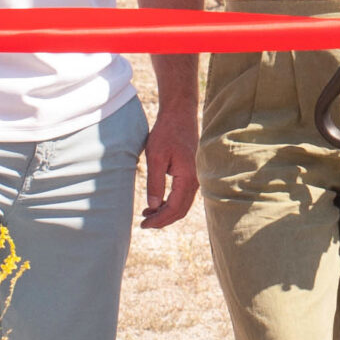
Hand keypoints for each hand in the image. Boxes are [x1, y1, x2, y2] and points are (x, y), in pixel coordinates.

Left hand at [139, 100, 201, 228]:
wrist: (179, 115)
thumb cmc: (166, 133)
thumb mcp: (155, 157)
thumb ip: (155, 183)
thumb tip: (153, 206)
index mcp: (188, 177)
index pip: (175, 208)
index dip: (159, 220)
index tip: (143, 225)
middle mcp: (196, 180)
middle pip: (181, 210)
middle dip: (163, 220)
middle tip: (144, 224)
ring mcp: (196, 177)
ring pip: (183, 204)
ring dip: (166, 212)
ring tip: (147, 215)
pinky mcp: (193, 173)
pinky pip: (184, 195)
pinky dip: (171, 203)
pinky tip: (158, 203)